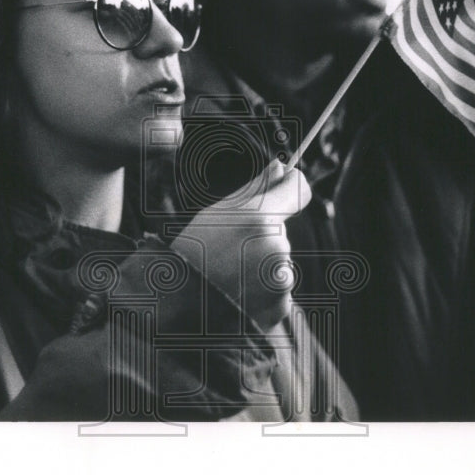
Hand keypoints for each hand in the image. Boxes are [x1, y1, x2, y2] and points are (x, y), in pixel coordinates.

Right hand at [170, 160, 310, 329]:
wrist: (176, 307)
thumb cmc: (190, 255)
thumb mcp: (215, 214)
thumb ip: (254, 190)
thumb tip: (280, 167)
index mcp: (258, 220)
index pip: (299, 191)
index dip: (291, 186)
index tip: (284, 184)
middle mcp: (275, 248)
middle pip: (281, 230)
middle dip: (262, 236)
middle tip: (228, 250)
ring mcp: (280, 281)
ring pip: (279, 260)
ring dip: (262, 266)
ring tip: (229, 275)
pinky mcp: (280, 307)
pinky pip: (279, 289)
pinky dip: (262, 292)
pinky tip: (237, 293)